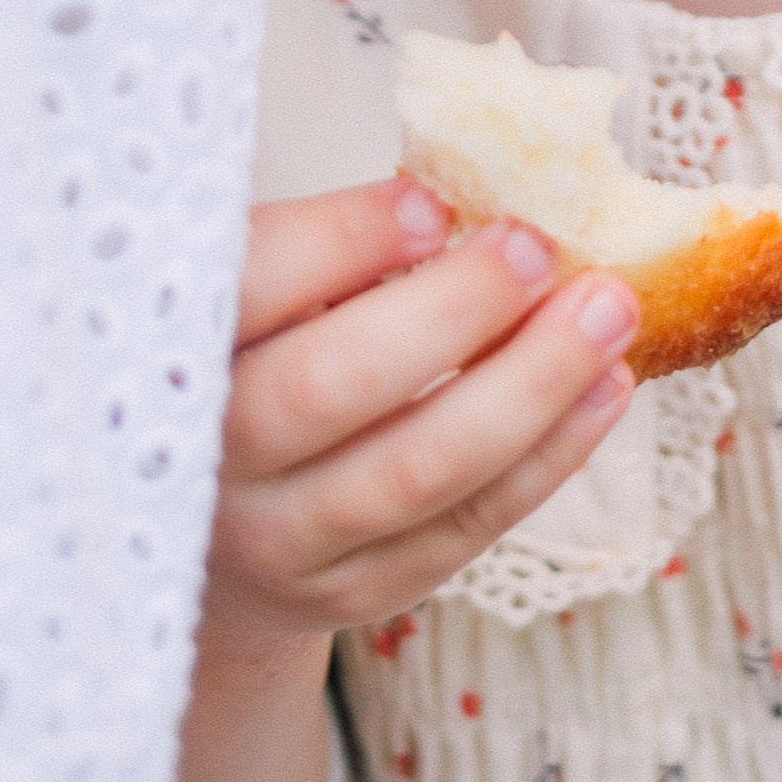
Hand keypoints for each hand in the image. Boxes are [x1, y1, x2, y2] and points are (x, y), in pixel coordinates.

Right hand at [205, 178, 638, 659]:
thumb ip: (324, 245)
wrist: (207, 529)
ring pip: (416, 471)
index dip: (340, 240)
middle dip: (452, 311)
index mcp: (173, 349)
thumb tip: (459, 189)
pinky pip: (463, 528)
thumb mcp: (255, 291)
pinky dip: (548, 456)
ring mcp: (279, 541)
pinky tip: (604, 389)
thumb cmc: (252, 361)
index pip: (247, 287)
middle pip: (330, 388)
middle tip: (537, 248)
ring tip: (608, 308)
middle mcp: (210, 459)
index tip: (433, 201)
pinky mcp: (349, 592)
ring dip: (531, 384)